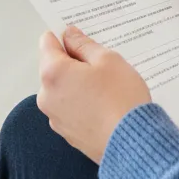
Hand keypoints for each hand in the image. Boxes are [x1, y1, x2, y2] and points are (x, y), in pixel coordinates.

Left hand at [37, 27, 151, 164]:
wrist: (133, 144)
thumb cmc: (120, 96)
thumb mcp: (107, 60)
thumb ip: (83, 44)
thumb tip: (68, 35)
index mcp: (52, 73)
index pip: (47, 42)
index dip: (65, 37)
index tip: (84, 40)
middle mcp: (46, 96)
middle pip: (53, 67)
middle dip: (73, 62)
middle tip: (101, 65)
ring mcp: (54, 118)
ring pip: (62, 88)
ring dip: (77, 83)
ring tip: (106, 88)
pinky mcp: (66, 134)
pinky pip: (69, 107)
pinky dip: (81, 102)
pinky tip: (103, 106)